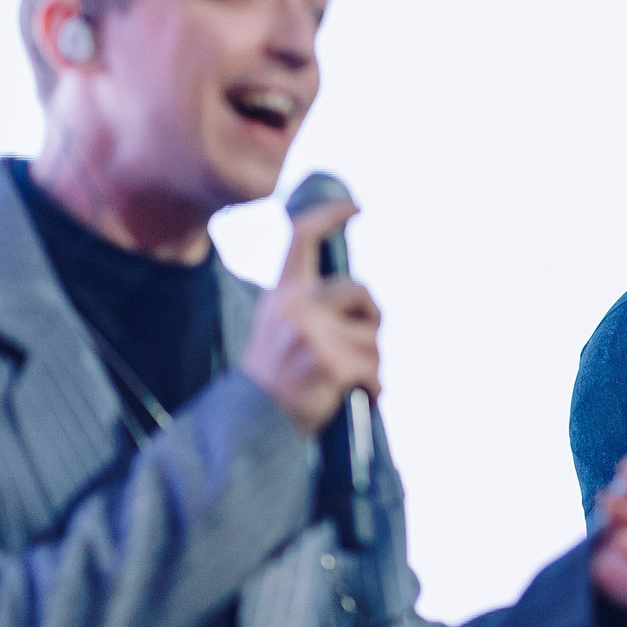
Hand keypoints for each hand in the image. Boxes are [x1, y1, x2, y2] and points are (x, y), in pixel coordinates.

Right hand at [240, 199, 381, 436]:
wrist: (252, 420)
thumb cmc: (275, 376)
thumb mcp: (278, 327)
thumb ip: (310, 305)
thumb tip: (360, 296)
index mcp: (282, 294)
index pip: (302, 238)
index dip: (330, 215)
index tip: (355, 206)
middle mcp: (295, 306)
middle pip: (362, 290)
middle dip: (372, 317)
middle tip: (361, 344)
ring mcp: (312, 334)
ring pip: (373, 338)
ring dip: (371, 362)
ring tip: (346, 380)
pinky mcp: (329, 363)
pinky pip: (374, 370)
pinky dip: (374, 388)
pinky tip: (356, 396)